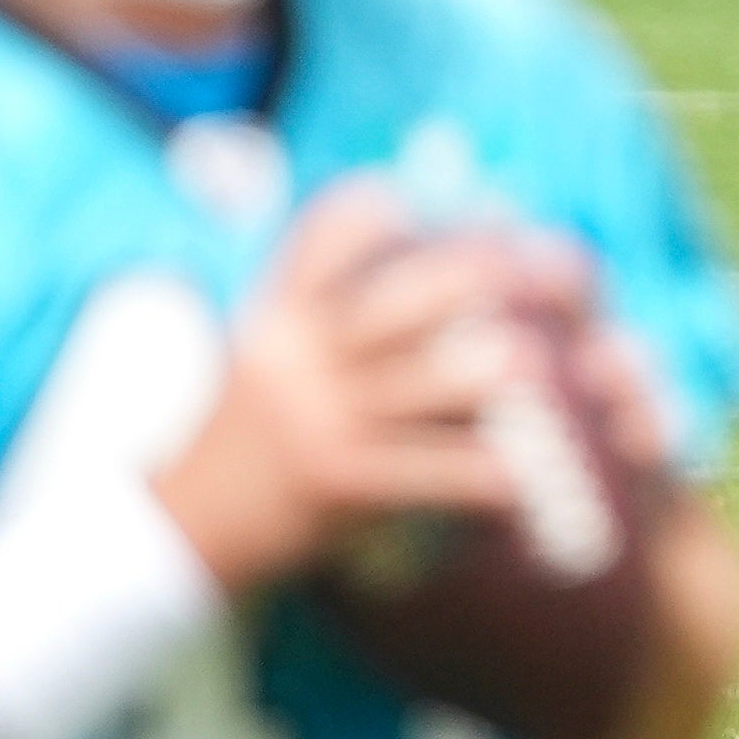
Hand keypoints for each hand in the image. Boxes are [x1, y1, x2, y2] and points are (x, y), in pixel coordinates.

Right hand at [148, 185, 567, 595]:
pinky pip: (435, 470)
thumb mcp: (272, 353)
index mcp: (285, 313)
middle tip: (559, 278)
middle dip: (494, 276)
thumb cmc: (254, 435)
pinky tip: (525, 474)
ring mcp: (319, 417)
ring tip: (551, 369)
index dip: (403, 208)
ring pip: (437, 377)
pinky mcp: (339, 481)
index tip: (474, 204)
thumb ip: (332, 305)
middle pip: (413, 291)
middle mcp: (300, 352)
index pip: (336, 228)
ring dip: (505, 372)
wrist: (179, 534)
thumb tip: (428, 240)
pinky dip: (489, 472)